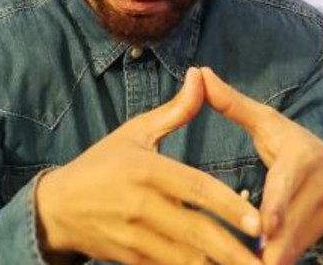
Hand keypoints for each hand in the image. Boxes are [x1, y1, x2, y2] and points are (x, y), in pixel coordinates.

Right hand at [36, 68, 262, 264]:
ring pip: (186, 259)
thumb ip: (175, 111)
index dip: (229, 206)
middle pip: (197, 233)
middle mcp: (141, 205)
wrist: (57, 207)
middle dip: (234, 251)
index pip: (196, 189)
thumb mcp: (135, 132)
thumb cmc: (101, 164)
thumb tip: (201, 76)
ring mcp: (135, 237)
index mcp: (146, 170)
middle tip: (266, 260)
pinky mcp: (130, 259)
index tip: (258, 222)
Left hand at [201, 68, 322, 264]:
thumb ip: (231, 103)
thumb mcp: (266, 122)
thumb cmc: (292, 145)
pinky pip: (297, 255)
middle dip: (272, 244)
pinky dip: (277, 261)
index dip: (278, 205)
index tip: (265, 225)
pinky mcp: (322, 237)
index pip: (288, 183)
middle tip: (250, 260)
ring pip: (295, 244)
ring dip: (273, 257)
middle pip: (291, 221)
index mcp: (302, 157)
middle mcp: (319, 188)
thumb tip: (198, 73)